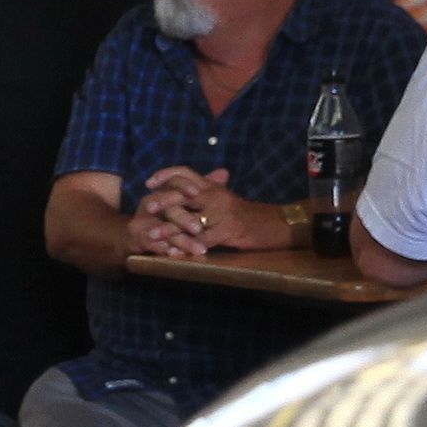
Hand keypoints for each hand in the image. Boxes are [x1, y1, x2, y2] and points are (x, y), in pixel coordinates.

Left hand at [133, 167, 292, 255]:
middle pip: (184, 192)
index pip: (186, 172)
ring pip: (191, 218)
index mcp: (213, 187)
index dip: (166, 174)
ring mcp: (223, 213)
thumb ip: (207, 193)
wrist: (278, 224)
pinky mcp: (229, 231)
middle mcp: (216, 196)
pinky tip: (175, 254)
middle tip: (147, 207)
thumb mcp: (226, 199)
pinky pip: (204, 239)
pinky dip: (189, 247)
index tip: (149, 182)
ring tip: (152, 234)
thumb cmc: (249, 214)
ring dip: (170, 228)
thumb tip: (184, 190)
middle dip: (164, 200)